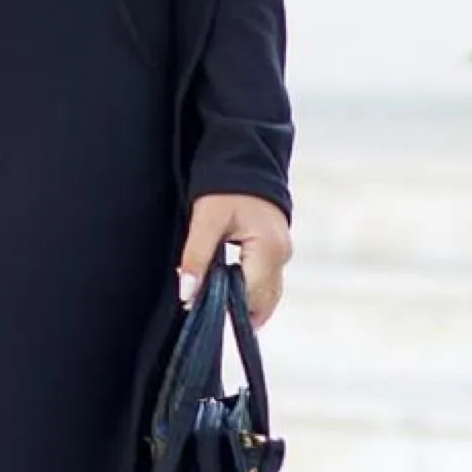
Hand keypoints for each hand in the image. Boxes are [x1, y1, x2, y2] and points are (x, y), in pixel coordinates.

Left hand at [177, 193, 291, 328]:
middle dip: (234, 308)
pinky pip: (267, 285)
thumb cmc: (224, 188)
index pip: (249, 296)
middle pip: (262, 302)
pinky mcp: (279, 252)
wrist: (244, 162)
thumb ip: (196, 258)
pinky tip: (228, 288)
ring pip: (267, 297)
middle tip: (204, 306)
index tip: (196, 305)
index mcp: (268, 249)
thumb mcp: (205, 220)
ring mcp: (284, 255)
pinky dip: (250, 292)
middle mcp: (282, 256)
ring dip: (243, 303)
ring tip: (215, 298)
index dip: (223, 305)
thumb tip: (188, 295)